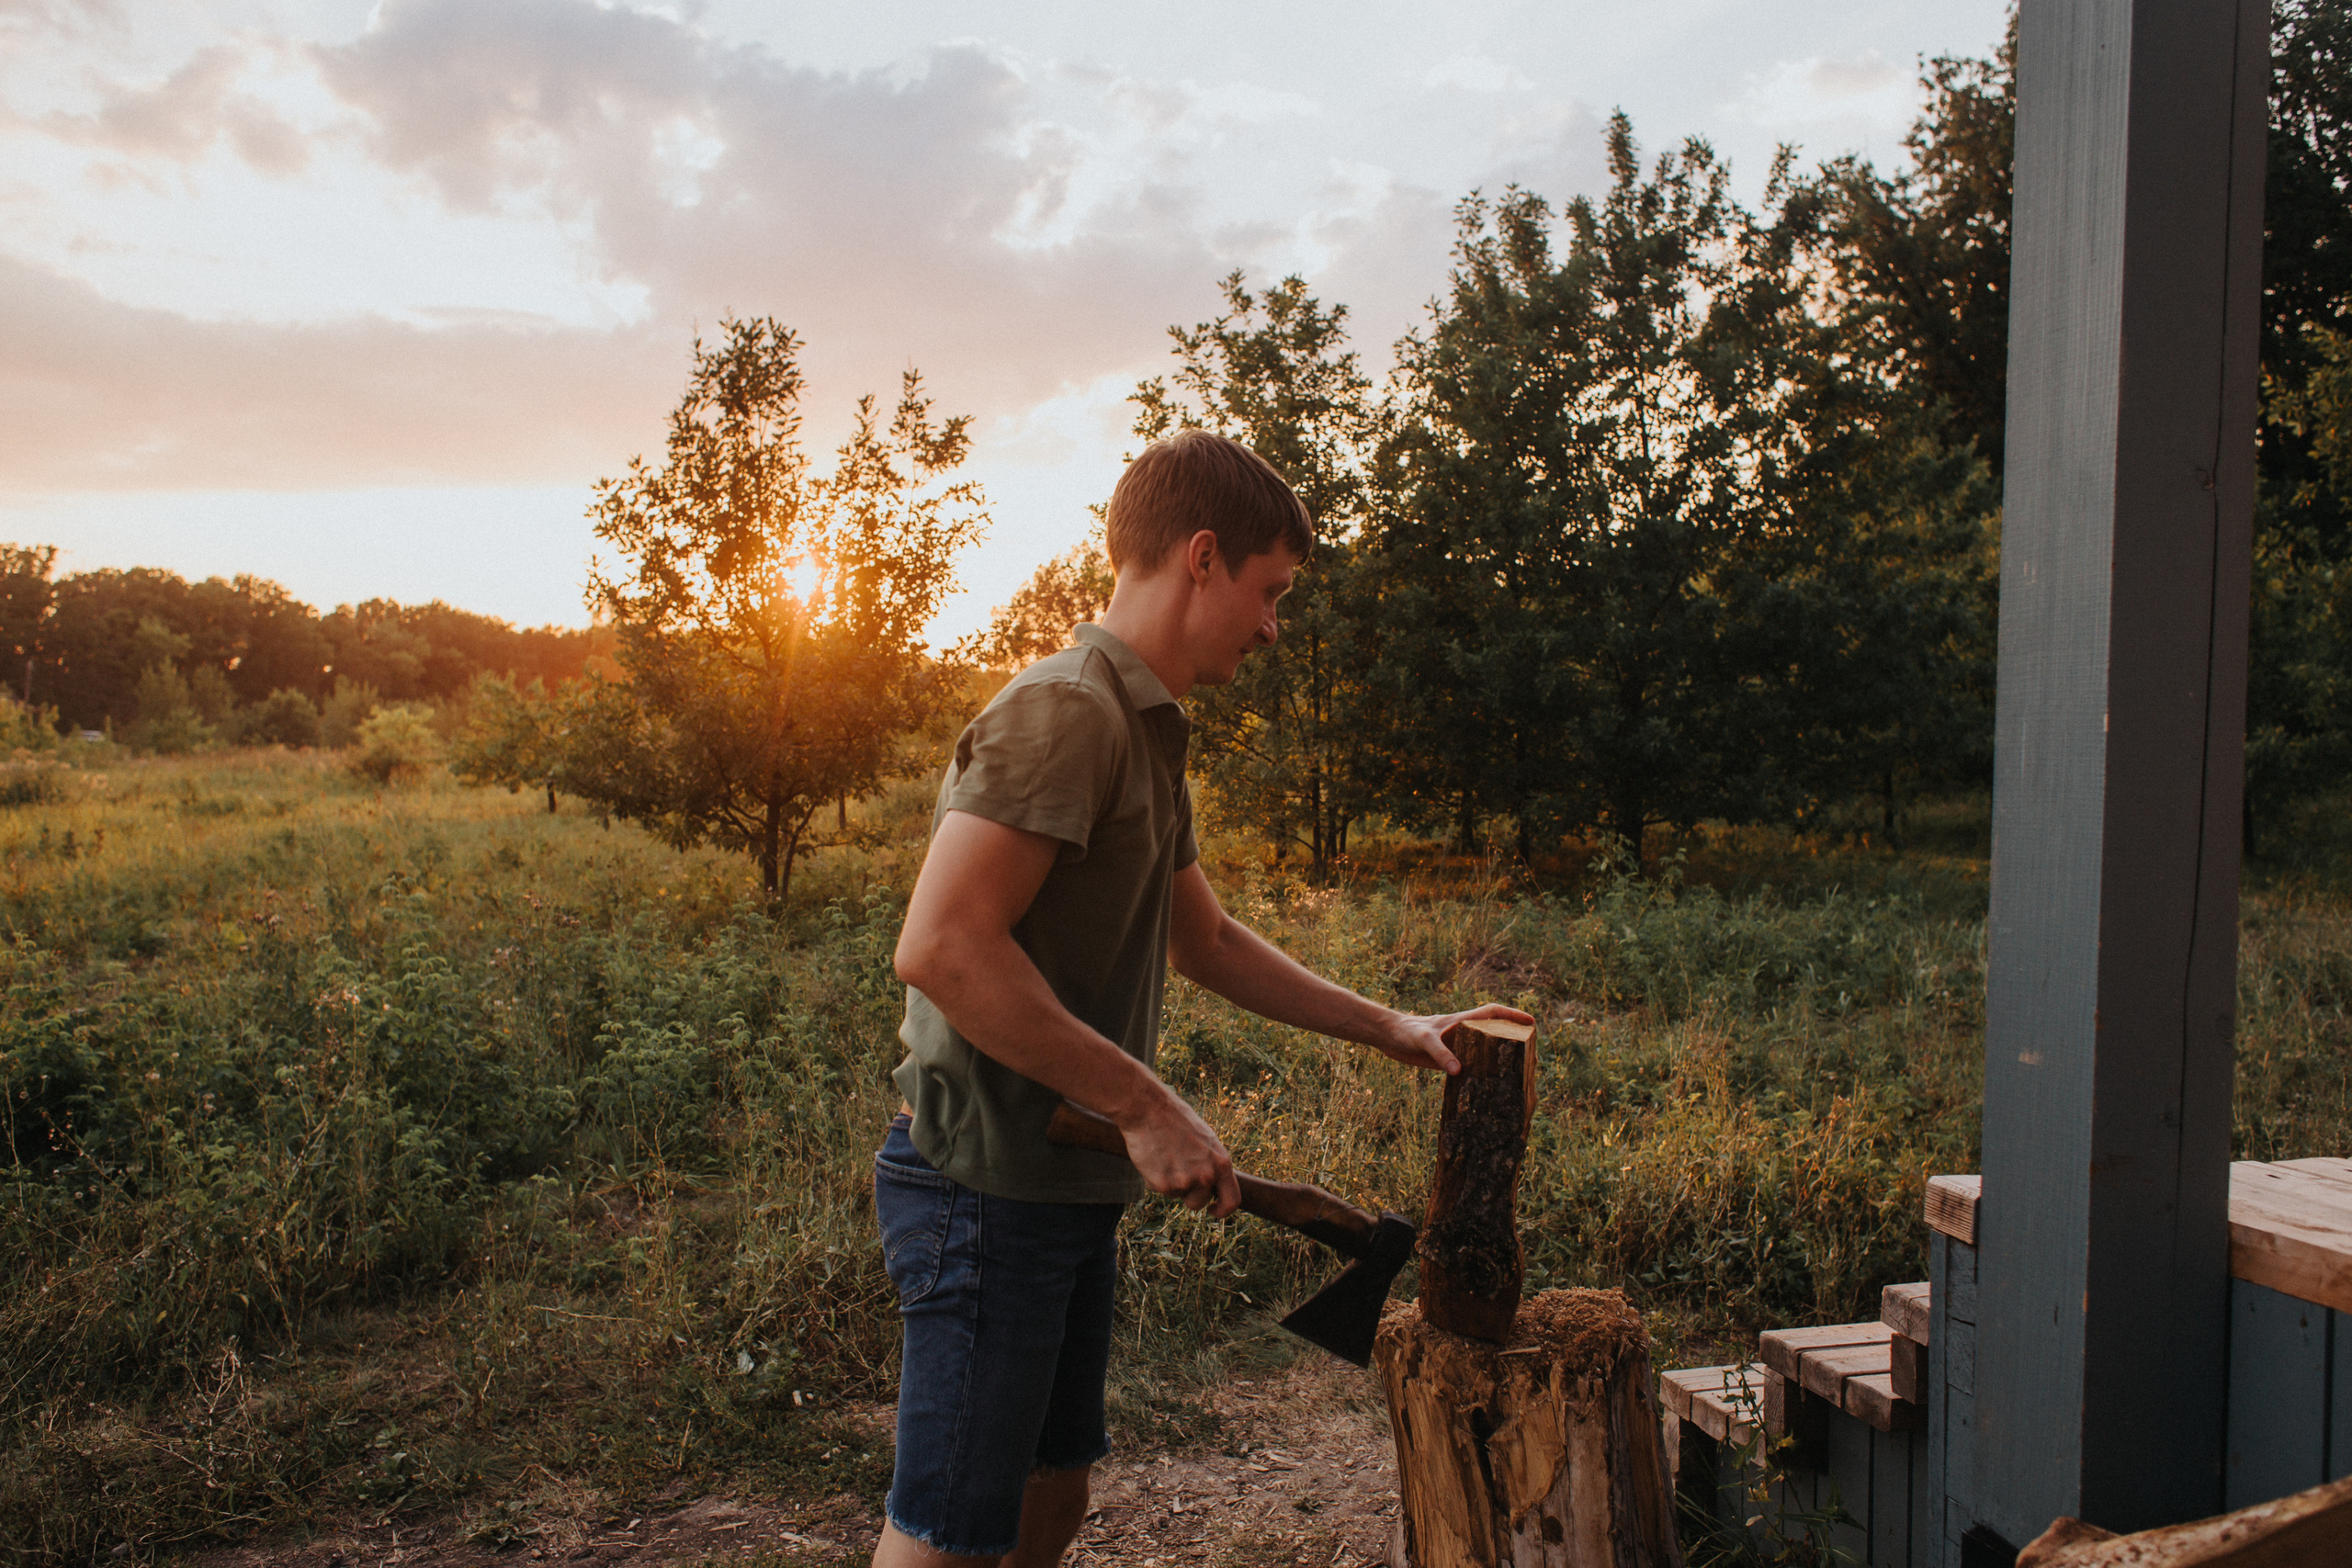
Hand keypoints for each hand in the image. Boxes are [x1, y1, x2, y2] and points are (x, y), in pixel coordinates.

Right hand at [1118, 1088, 1240, 1218]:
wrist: (1149, 1109)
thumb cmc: (1176, 1119)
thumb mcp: (1206, 1140)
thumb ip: (1211, 1163)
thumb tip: (1213, 1183)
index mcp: (1221, 1162)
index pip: (1232, 1200)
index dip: (1223, 1210)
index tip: (1213, 1209)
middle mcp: (1207, 1175)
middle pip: (1199, 1203)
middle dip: (1189, 1194)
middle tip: (1177, 1173)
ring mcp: (1185, 1182)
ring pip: (1178, 1196)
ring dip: (1172, 1185)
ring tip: (1165, 1159)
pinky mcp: (1163, 1185)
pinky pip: (1160, 1190)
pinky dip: (1155, 1179)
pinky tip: (1153, 1158)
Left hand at [1372, 1002, 1537, 1074]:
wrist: (1389, 1037)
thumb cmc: (1406, 1031)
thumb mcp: (1424, 1040)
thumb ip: (1440, 1054)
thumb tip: (1458, 1072)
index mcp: (1462, 1022)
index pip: (1492, 1014)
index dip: (1512, 1016)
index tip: (1531, 1022)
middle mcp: (1463, 1034)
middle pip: (1494, 1034)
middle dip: (1513, 1040)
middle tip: (1532, 1055)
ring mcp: (1457, 1048)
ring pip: (1484, 1052)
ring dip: (1499, 1061)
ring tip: (1517, 1075)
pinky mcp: (1448, 1061)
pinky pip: (1470, 1068)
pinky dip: (1480, 1076)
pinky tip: (1487, 1089)